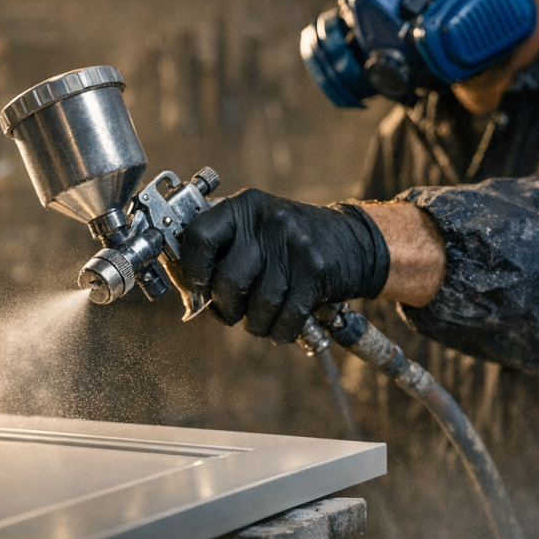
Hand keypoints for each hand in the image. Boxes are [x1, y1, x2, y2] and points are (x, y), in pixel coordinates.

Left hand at [180, 189, 389, 342]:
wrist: (351, 240)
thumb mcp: (254, 230)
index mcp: (242, 207)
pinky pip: (286, 317)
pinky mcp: (316, 271)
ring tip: (259, 320)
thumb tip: (188, 292)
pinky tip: (280, 326)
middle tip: (232, 312)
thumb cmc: (288, 243)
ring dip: (255, 324)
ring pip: (258, 305)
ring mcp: (294, 245)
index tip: (196, 290)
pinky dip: (279, 332)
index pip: (199, 236)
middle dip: (225, 308)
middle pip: (228, 280)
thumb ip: (221, 251)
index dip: (191, 270)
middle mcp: (267, 221)